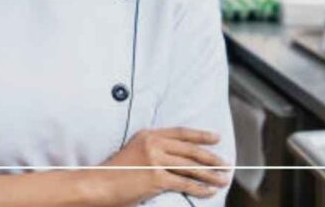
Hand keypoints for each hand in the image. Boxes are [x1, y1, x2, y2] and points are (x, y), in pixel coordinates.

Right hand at [98, 128, 230, 204]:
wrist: (98, 184)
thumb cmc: (115, 172)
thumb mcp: (134, 151)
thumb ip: (153, 149)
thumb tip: (177, 158)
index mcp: (148, 134)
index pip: (181, 132)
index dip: (200, 135)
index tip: (216, 138)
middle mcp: (153, 144)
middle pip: (190, 150)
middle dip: (211, 157)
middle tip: (225, 164)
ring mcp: (155, 160)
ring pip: (191, 167)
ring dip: (210, 174)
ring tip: (223, 179)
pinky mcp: (156, 177)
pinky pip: (184, 183)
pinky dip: (200, 188)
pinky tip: (209, 191)